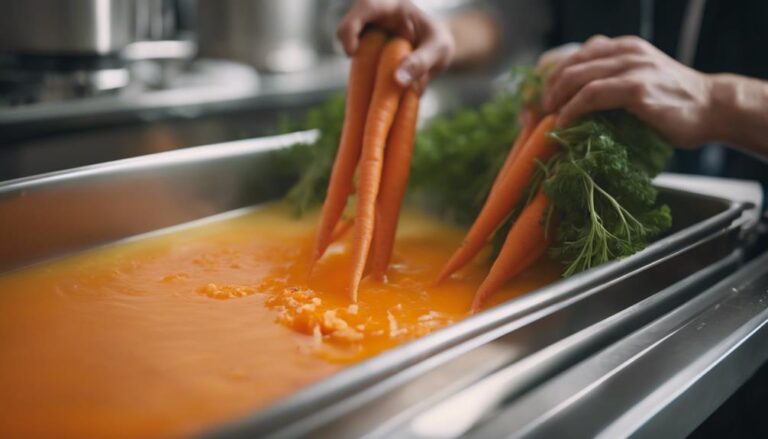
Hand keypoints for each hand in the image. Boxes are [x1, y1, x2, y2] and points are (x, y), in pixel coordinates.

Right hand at [337, 0, 454, 92]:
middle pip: (347, 27)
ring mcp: (368, 34)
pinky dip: (366, 79)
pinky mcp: (367, 50)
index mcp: (393, 5)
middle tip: (364, 72)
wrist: (437, 46)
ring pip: (350, 49)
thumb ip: (421, 62)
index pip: (366, 6)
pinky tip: (383, 89)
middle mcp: (376, 17)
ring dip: (361, 70)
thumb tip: (398, 80)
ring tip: (382, 84)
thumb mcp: (438, 50)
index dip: (351, 27)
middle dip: (349, 49)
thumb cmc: (439, 40)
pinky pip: (359, 64)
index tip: (352, 52)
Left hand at [542, 35, 714, 147]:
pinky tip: (563, 122)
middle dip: (549, 89)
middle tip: (542, 110)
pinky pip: (590, 95)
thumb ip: (613, 80)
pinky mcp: (636, 88)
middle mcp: (627, 51)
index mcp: (625, 47)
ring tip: (549, 116)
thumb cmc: (674, 102)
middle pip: (570, 65)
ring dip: (556, 99)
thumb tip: (575, 101)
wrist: (712, 108)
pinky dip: (571, 110)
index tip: (545, 97)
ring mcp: (632, 68)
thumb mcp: (641, 79)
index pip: (577, 54)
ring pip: (576, 77)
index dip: (554, 76)